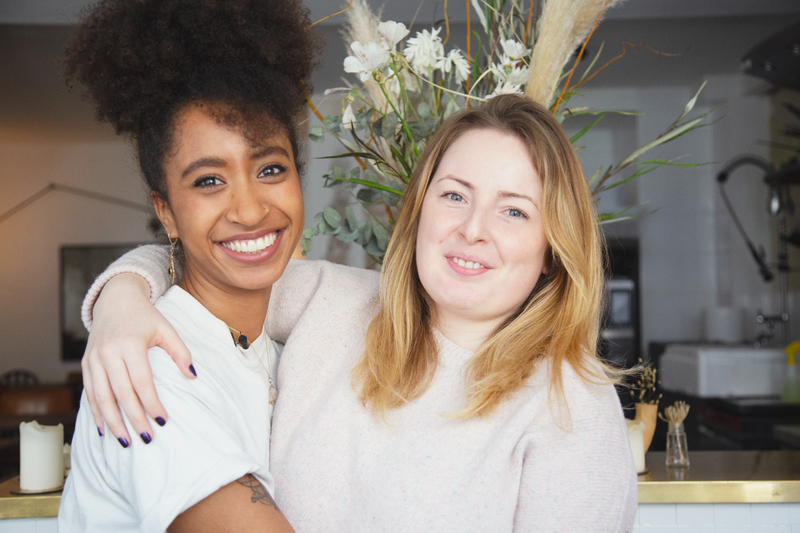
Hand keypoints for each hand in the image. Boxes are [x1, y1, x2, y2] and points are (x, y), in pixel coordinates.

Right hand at [82, 273, 193, 445]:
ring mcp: (93, 359)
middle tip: (147, 438)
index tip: (163, 420)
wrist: (115, 299)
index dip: (151, 403)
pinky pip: (89, 393)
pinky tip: (104, 429)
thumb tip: (193, 376)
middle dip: (134, 418)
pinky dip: (95, 412)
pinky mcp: (85, 364)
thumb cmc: (145, 317)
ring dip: (113, 422)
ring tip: (125, 441)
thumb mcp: (166, 328)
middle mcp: (108, 352)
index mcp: (130, 343)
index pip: (142, 381)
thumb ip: (180, 351)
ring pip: (101, 397)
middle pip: (120, 393)